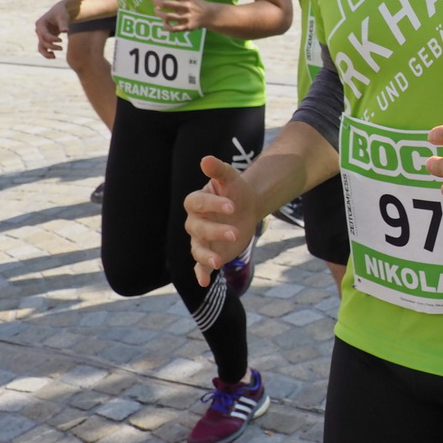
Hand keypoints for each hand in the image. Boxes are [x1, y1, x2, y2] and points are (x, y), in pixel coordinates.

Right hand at [35, 0, 71, 57]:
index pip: (44, 34)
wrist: (61, 12)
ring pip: (41, 47)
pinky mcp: (45, 39)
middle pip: (43, 41)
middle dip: (51, 46)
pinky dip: (47, 53)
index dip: (52, 39)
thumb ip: (63, 24)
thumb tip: (65, 31)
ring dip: (46, 53)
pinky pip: (43, 48)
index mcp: (40, 23)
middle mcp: (38, 30)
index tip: (61, 41)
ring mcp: (41, 35)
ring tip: (54, 57)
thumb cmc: (62, 13)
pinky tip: (54, 56)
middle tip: (62, 48)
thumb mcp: (62, 16)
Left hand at [150, 0, 212, 31]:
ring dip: (158, 13)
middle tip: (153, 0)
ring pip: (168, 17)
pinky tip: (164, 22)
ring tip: (156, 10)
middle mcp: (187, 6)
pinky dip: (166, 26)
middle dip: (156, 2)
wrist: (208, 14)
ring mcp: (186, 17)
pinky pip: (173, 29)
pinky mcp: (186, 27)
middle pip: (166, 4)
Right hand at [185, 156, 260, 286]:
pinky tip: (204, 282)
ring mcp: (201, 240)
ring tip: (218, 262)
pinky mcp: (210, 253)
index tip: (232, 206)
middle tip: (235, 233)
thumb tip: (205, 159)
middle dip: (214, 232)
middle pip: (197, 229)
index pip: (197, 204)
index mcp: (197, 203)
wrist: (247, 207)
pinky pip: (200, 266)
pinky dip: (201, 274)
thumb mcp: (231, 178)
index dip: (212, 205)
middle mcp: (195, 222)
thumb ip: (219, 170)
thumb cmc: (236, 190)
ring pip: (197, 249)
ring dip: (205, 257)